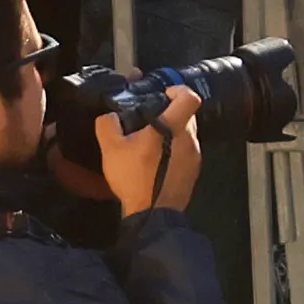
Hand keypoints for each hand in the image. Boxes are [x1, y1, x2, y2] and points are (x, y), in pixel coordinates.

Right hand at [100, 88, 207, 222]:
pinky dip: (174, 150)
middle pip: (188, 115)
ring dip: (171, 133)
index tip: (164, 93)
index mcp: (175, 127)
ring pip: (186, 134)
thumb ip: (108, 126)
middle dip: (170, 113)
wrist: (152, 214)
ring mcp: (195, 155)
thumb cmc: (135, 177)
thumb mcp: (112, 150)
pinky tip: (155, 161)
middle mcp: (190, 138)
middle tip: (149, 119)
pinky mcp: (193, 171)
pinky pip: (186, 151)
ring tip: (149, 142)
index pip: (189, 97)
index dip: (178, 90)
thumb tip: (108, 116)